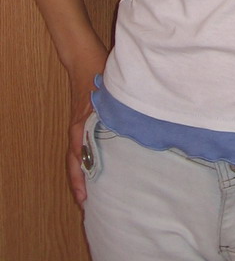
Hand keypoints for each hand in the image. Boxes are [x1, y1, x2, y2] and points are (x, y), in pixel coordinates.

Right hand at [66, 45, 107, 206]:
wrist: (84, 57)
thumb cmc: (98, 71)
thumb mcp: (109, 90)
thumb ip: (117, 108)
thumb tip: (132, 126)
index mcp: (82, 123)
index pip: (77, 155)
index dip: (81, 176)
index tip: (85, 195)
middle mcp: (79, 126)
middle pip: (75, 159)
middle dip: (80, 181)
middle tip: (88, 203)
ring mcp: (81, 123)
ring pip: (78, 153)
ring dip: (84, 171)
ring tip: (93, 191)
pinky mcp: (87, 119)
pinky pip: (84, 143)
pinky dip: (88, 156)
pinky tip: (100, 164)